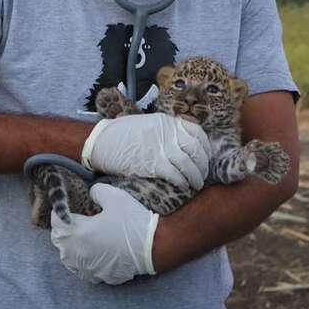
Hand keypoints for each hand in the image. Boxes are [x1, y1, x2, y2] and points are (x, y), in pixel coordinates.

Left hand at [50, 183, 158, 284]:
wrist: (155, 246)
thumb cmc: (133, 221)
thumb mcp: (114, 196)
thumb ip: (96, 192)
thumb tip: (90, 195)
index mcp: (79, 234)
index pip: (56, 223)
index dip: (60, 212)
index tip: (66, 207)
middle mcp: (79, 254)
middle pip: (59, 242)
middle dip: (62, 229)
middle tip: (72, 220)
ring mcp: (89, 268)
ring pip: (68, 259)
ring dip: (70, 247)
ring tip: (79, 237)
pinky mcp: (101, 276)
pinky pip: (83, 270)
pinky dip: (83, 261)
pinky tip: (92, 252)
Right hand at [82, 113, 210, 188]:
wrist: (102, 141)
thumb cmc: (121, 134)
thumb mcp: (148, 124)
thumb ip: (165, 131)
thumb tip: (180, 143)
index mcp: (167, 122)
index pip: (197, 132)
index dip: (205, 147)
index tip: (206, 157)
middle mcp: (168, 133)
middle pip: (196, 150)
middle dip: (203, 165)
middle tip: (203, 175)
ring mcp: (162, 148)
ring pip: (189, 164)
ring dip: (195, 177)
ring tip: (196, 185)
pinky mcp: (154, 164)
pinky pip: (176, 175)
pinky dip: (182, 182)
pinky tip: (183, 186)